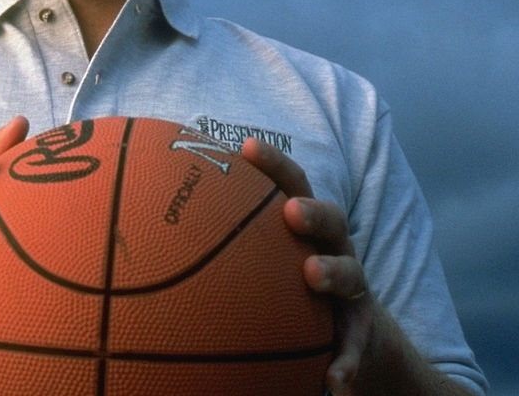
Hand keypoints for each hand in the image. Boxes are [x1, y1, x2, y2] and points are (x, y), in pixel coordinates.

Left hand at [242, 138, 373, 395]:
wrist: (355, 337)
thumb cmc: (295, 286)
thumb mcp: (271, 261)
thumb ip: (229, 243)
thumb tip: (156, 239)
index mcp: (307, 227)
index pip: (292, 184)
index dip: (273, 163)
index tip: (245, 146)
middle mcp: (333, 248)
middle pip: (331, 219)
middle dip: (313, 211)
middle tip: (292, 211)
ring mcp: (352, 289)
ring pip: (350, 274)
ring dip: (334, 272)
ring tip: (314, 275)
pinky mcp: (362, 331)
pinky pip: (356, 346)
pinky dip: (347, 361)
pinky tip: (335, 380)